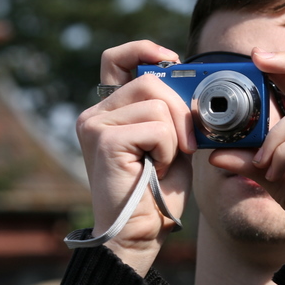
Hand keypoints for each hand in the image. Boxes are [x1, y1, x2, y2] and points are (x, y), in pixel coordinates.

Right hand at [76, 41, 195, 273]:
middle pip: (150, 79)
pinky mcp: (103, 140)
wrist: (140, 234)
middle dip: (181, 110)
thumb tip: (190, 80)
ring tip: (163, 163)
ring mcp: (94, 125)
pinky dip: (168, 150)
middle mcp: (95, 114)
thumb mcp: (171, 142)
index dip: (144, 50)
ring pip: (156, 102)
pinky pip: (156, 127)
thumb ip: (171, 111)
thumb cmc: (157, 192)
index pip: (116, 59)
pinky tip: (156, 170)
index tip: (172, 60)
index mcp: (110, 111)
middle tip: (188, 144)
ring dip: (175, 137)